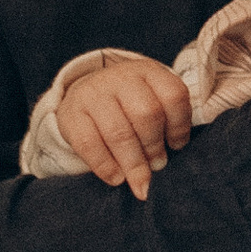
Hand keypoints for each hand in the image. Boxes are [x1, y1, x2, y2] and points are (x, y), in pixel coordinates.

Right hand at [57, 52, 192, 197]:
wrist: (85, 95)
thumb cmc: (128, 105)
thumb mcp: (151, 99)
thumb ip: (167, 121)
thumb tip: (172, 157)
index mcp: (148, 71)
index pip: (173, 95)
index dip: (180, 126)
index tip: (177, 145)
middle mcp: (120, 77)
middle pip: (146, 114)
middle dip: (155, 146)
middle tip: (158, 165)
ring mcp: (93, 94)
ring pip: (119, 132)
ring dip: (133, 162)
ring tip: (141, 179)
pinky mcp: (71, 114)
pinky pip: (89, 145)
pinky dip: (106, 167)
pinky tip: (117, 178)